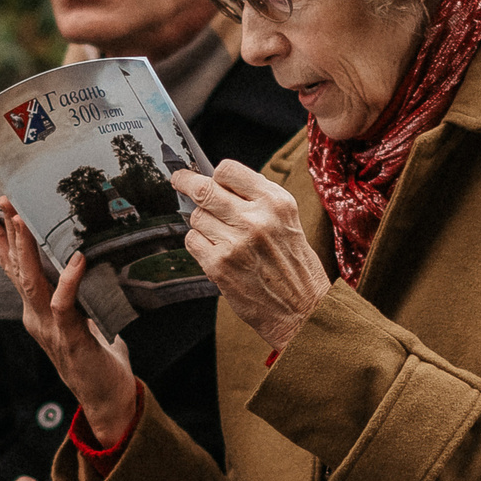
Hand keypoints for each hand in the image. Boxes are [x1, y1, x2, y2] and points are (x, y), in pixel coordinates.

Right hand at [0, 196, 139, 442]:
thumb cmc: (99, 356)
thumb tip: (85, 253)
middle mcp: (36, 315)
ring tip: (21, 218)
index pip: (10, 265)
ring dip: (24, 249)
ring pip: (31, 282)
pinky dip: (69, 282)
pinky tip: (77, 259)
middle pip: (13, 267)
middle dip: (2, 231)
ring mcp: (50, 328)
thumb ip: (78, 291)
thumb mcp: (83, 315)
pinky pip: (65, 306)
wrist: (107, 399)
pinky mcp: (70, 339)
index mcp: (36, 308)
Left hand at [174, 162, 331, 353]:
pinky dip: (199, 245)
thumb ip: (257, 199)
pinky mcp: (220, 265)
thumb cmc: (294, 266)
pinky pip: (192, 241)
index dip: (214, 174)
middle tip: (179, 180)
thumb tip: (219, 182)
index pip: (228, 170)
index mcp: (276, 202)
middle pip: (203, 190)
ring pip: (196, 217)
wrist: (302, 310)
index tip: (205, 175)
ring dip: (202, 224)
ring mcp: (236, 242)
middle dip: (186, 182)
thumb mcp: (288, 221)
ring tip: (221, 237)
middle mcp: (256, 218)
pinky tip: (217, 253)